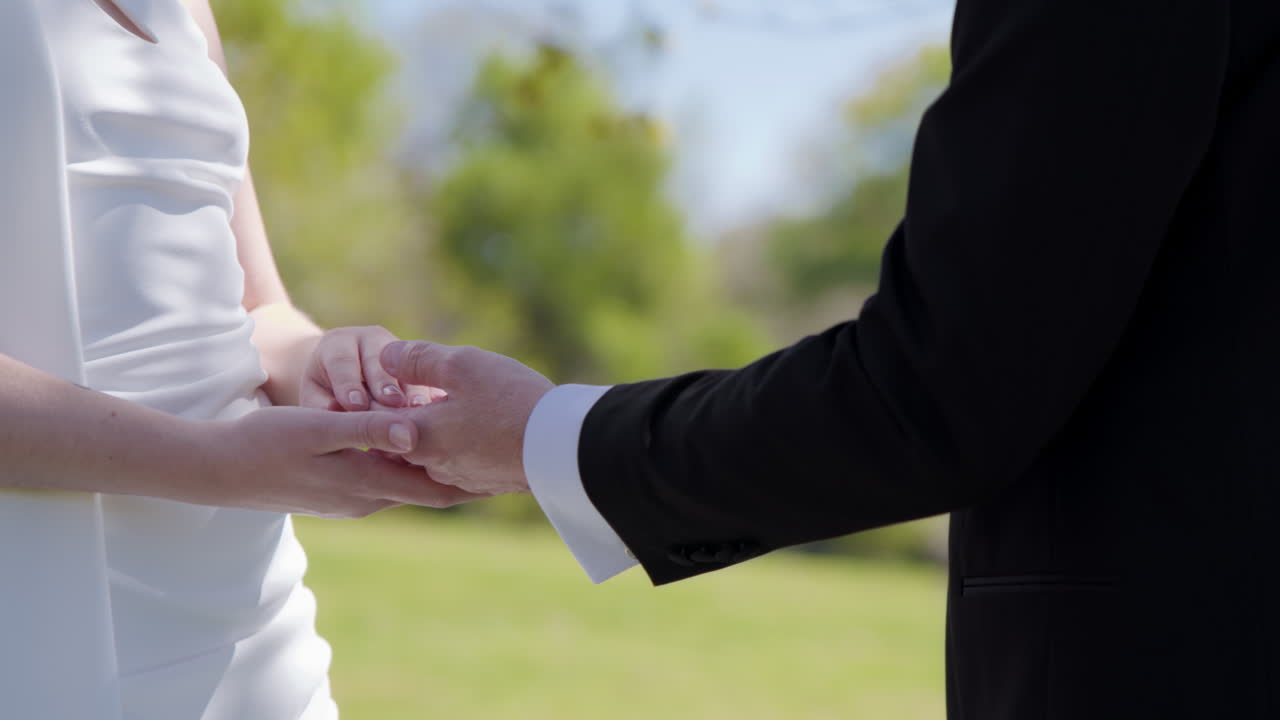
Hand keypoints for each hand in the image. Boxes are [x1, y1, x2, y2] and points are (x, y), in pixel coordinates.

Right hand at [199, 406, 483, 517]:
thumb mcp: (318, 430)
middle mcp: (367, 500)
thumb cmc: (265, 443)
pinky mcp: (339, 490)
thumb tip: (415, 432)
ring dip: (439, 469)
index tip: (511, 471)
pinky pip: (388, 480)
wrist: (218, 470)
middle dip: (467, 477)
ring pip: (409, 484)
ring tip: (478, 450)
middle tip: (508, 460)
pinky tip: (423, 447)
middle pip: (431, 490)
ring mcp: (352, 499)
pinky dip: (411, 466)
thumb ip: (367, 430)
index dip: (476, 483)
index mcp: (368, 486)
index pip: (438, 491)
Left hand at [299, 326, 442, 411]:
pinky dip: (430, 400)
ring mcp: (400, 351)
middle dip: (385, 384)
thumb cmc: (324, 394)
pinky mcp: (421, 368)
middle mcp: (372, 340)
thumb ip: (321, 404)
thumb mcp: (315, 397)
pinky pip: (428, 382)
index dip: (349, 383)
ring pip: (408, 371)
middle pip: (379, 362)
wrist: (346, 383)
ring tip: (417, 410)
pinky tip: (436, 417)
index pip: (342, 361)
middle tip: (391, 403)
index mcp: (338, 343)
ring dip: (414, 392)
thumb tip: (334, 411)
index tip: (355, 405)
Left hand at [380, 341, 554, 495]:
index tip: (377, 386)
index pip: (377, 421)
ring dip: (433, 433)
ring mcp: (460, 478)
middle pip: (401, 442)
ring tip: (447, 407)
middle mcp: (432, 466)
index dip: (377, 399)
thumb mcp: (462, 364)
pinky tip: (476, 428)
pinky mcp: (486, 483)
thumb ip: (418, 359)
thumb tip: (386, 356)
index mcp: (418, 437)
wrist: (562, 445)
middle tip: (410, 394)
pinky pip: (460, 463)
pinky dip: (459, 447)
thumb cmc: (509, 400)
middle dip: (404, 418)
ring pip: (432, 454)